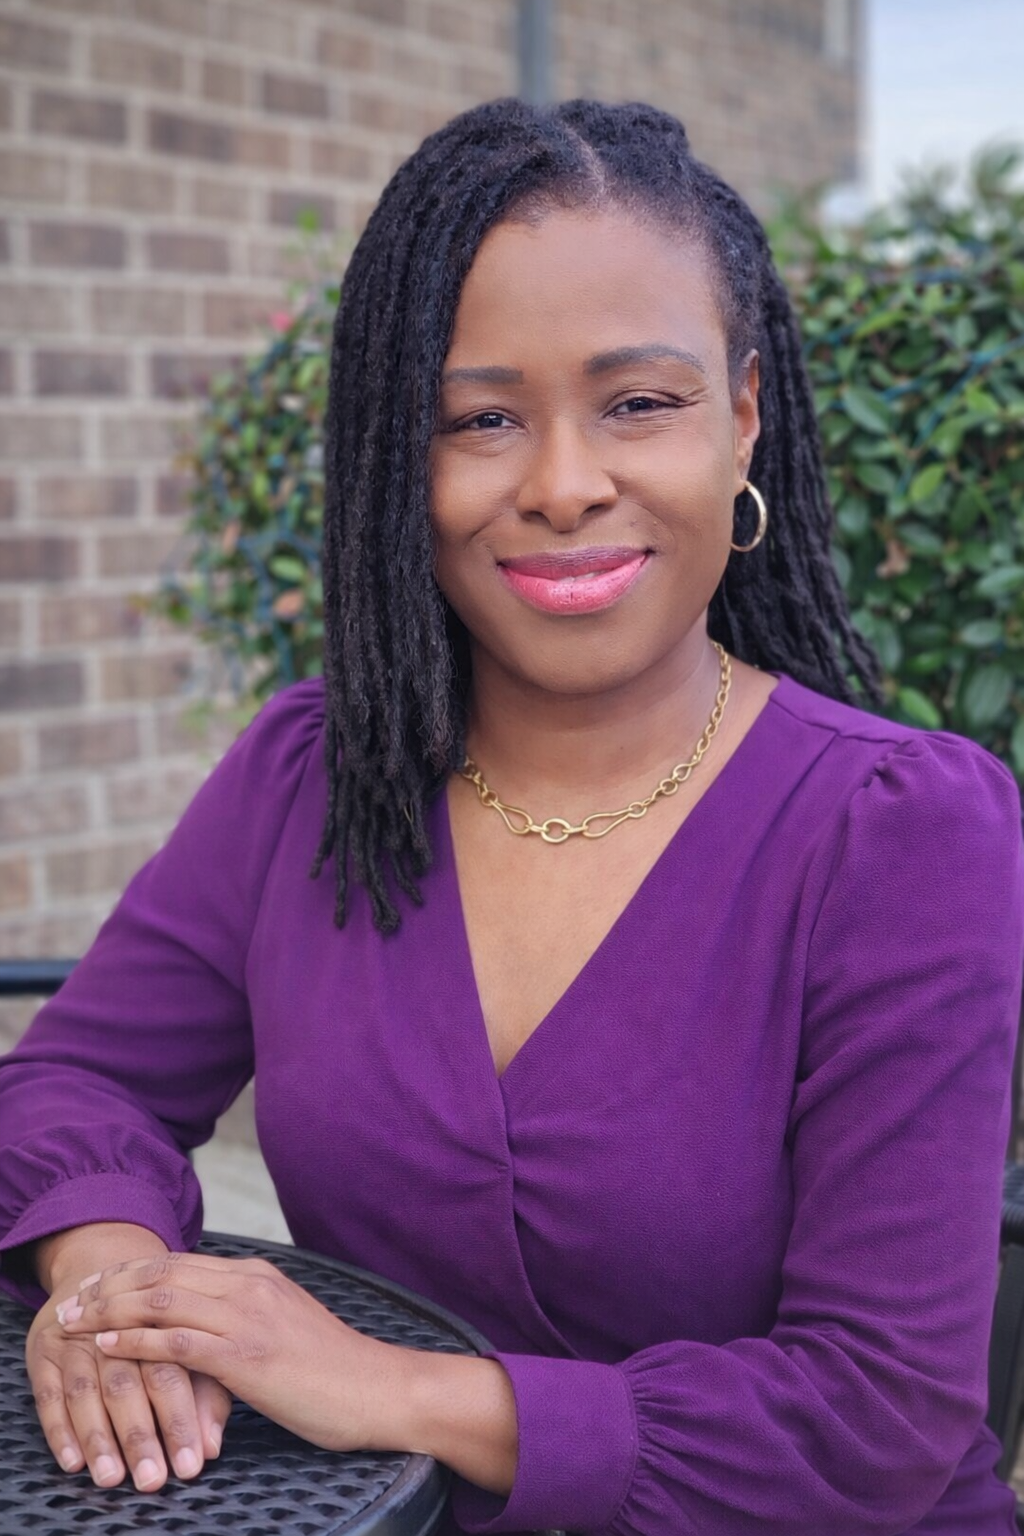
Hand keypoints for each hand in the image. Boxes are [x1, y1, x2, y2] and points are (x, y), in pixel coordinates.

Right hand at [28, 1289, 230, 1491]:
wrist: (104, 1274)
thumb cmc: (160, 1326)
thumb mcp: (191, 1350)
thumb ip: (206, 1397)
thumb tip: (211, 1447)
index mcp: (157, 1321)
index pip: (170, 1373)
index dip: (180, 1421)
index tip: (190, 1465)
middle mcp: (115, 1327)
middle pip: (127, 1381)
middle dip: (139, 1434)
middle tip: (151, 1478)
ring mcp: (75, 1338)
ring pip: (85, 1388)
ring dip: (98, 1436)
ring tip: (111, 1476)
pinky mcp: (43, 1350)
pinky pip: (47, 1394)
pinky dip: (59, 1430)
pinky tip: (73, 1461)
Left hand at [55, 1252, 408, 1454]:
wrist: (375, 1387)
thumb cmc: (333, 1368)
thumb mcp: (285, 1325)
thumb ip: (246, 1315)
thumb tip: (208, 1324)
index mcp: (257, 1275)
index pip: (179, 1262)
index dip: (131, 1272)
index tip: (96, 1285)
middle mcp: (249, 1285)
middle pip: (163, 1273)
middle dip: (110, 1286)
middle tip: (72, 1301)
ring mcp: (248, 1317)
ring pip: (163, 1300)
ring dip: (111, 1310)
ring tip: (76, 1322)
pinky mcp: (247, 1354)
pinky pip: (179, 1342)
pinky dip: (138, 1341)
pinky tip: (110, 1346)